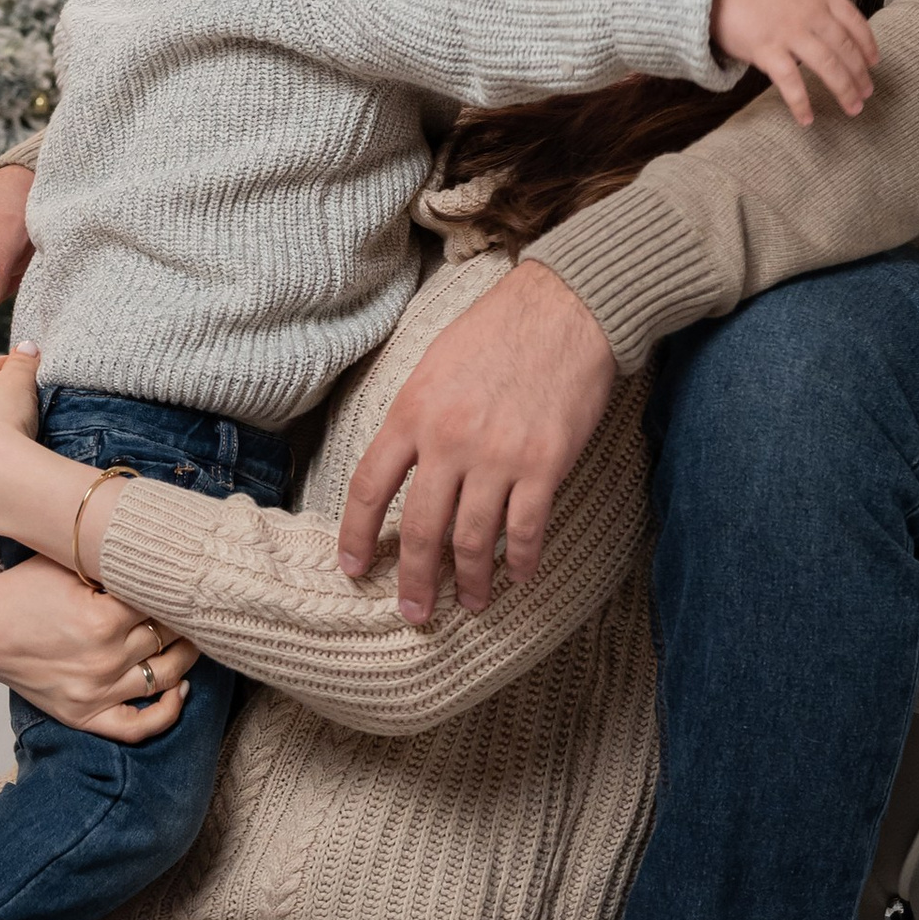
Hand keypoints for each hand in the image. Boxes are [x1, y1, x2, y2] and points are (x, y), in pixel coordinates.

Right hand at [0, 549, 200, 743]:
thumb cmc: (25, 587)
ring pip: (166, 675)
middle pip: (170, 635)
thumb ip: (115, 564)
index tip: (190, 576)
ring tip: (191, 635)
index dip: (179, 586)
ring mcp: (95, 690)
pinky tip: (181, 689)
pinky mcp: (83, 714)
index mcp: (103, 616)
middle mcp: (104, 658)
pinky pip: (137, 727)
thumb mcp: (70, 562)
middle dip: (183, 615)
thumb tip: (166, 556)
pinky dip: (167, 712)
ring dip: (186, 654)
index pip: (165, 601)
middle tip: (193, 601)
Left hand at [336, 259, 616, 617]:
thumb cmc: (497, 330)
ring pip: (473, 540)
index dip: (355, 536)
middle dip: (413, 580)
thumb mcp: (432, 363)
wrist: (566, 307)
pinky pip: (527, 528)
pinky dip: (522, 559)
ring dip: (470, 581)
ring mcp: (498, 455)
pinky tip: (519, 574)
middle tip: (413, 612)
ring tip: (470, 602)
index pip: (368, 488)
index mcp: (412, 413)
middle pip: (419, 529)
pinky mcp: (544, 463)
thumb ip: (413, 417)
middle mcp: (449, 440)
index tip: (352, 568)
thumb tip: (397, 467)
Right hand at [710, 0, 878, 124]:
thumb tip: (833, 32)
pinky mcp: (766, 49)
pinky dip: (802, 103)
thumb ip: (813, 5)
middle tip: (867, 93)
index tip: (875, 62)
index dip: (868, 43)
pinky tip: (808, 119)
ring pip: (828, 65)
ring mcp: (788, 30)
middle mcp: (809, 12)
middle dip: (860, 74)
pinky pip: (791, 82)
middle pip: (845, 47)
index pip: (854, 20)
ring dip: (844, 89)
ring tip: (853, 108)